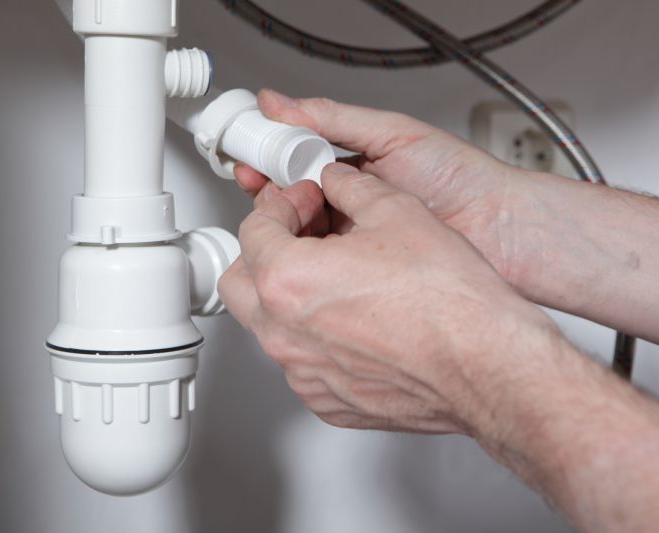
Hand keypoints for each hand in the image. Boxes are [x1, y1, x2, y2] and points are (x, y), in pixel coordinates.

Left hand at [219, 162, 560, 434]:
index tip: (305, 202)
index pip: (254, 229)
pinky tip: (352, 319)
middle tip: (301, 234)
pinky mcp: (327, 400)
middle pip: (242, 279)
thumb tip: (339, 181)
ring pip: (269, 323)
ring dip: (287, 293)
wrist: (488, 367)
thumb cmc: (451, 303)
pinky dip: (313, 335)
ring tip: (332, 275)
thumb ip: (352, 188)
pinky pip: (301, 361)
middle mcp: (284, 333)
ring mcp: (303, 373)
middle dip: (265, 249)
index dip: (281, 205)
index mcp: (288, 280)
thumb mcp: (398, 212)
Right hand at [235, 89, 523, 284]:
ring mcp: (353, 239)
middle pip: (292, 197)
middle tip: (258, 183)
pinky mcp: (360, 272)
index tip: (250, 153)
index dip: (271, 156)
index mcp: (352, 164)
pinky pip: (322, 262)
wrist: (500, 230)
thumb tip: (281, 103)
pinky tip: (300, 246)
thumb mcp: (390, 134)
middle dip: (272, 191)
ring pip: (302, 232)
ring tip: (281, 213)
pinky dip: (307, 255)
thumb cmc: (459, 179)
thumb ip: (334, 119)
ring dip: (286, 223)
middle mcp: (349, 201)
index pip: (297, 158)